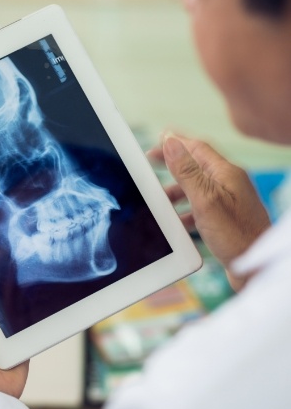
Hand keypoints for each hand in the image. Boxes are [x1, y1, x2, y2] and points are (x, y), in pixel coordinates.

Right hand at [149, 133, 270, 290]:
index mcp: (226, 173)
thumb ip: (187, 171)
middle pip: (196, 166)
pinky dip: (186, 210)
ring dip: (177, 190)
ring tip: (160, 198)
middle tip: (152, 162)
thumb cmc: (235, 235)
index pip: (197, 148)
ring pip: (197, 188)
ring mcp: (229, 202)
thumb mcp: (205, 200)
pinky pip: (201, 207)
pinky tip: (178, 220)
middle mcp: (229, 184)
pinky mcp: (227, 219)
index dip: (176, 142)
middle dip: (173, 164)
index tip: (157, 140)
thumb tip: (171, 143)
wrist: (256, 269)